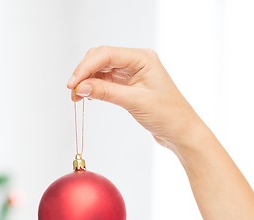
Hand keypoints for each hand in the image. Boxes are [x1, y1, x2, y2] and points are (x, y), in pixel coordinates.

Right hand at [67, 46, 202, 148]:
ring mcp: (132, 73)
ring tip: (77, 97)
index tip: (72, 84)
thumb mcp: (134, 102)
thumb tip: (81, 87)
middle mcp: (137, 62)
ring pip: (101, 70)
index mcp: (142, 58)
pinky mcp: (129, 86)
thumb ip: (106, 92)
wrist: (180, 131)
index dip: (86, 68)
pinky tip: (88, 96)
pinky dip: (95, 87)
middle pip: (101, 58)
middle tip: (73, 91)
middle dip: (84, 73)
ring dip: (87, 81)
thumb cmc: (167, 114)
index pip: (106, 55)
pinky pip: (106, 81)